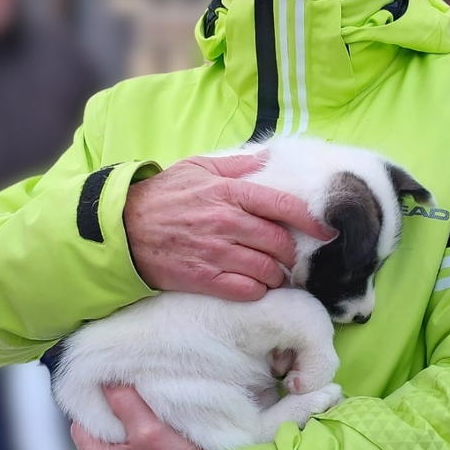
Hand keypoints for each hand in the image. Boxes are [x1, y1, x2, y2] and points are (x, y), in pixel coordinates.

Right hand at [124, 152, 334, 300]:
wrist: (123, 228)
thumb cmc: (163, 195)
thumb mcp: (198, 167)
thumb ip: (237, 165)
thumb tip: (269, 158)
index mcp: (228, 192)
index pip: (282, 204)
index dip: (310, 220)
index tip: (326, 230)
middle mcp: (226, 222)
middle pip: (279, 242)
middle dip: (292, 252)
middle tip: (291, 255)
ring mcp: (215, 252)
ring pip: (267, 270)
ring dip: (278, 274)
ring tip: (276, 272)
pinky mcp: (203, 278)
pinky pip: (247, 290)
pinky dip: (258, 290)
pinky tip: (256, 285)